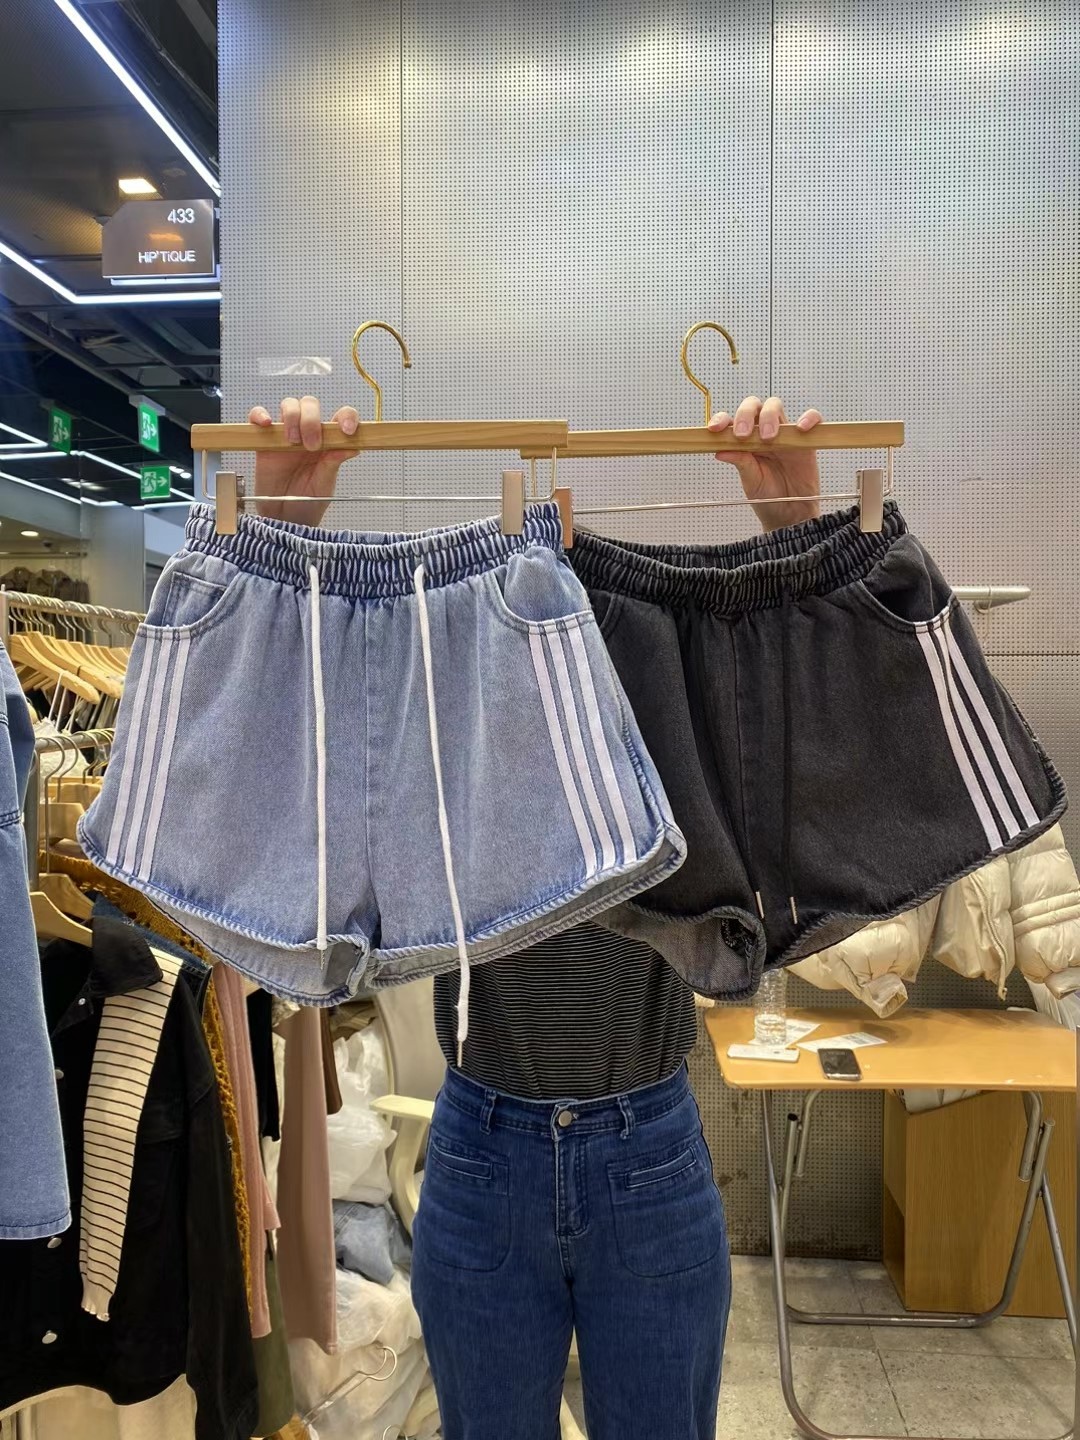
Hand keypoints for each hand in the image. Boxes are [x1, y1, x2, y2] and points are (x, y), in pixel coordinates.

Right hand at [248, 397, 359, 526]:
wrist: (284, 518)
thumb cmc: (307, 501)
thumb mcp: (325, 484)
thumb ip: (334, 463)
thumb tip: (353, 447)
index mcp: (328, 441)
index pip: (340, 417)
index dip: (346, 417)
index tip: (347, 431)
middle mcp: (308, 433)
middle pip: (311, 405)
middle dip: (312, 421)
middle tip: (311, 446)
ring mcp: (286, 434)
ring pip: (289, 405)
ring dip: (292, 418)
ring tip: (292, 442)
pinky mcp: (265, 439)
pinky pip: (258, 416)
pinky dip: (260, 414)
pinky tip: (267, 424)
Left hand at [708, 396, 822, 531]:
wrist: (790, 513)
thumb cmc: (768, 496)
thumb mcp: (751, 481)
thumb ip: (741, 463)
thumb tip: (720, 452)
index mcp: (746, 441)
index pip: (732, 421)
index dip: (722, 419)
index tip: (714, 429)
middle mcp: (763, 433)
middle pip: (754, 406)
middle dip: (745, 414)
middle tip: (743, 435)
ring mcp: (784, 434)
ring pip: (775, 406)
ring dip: (769, 416)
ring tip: (768, 438)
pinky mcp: (806, 439)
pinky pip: (812, 418)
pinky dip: (808, 418)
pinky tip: (800, 428)